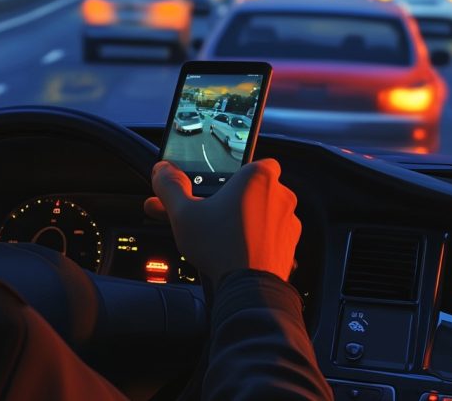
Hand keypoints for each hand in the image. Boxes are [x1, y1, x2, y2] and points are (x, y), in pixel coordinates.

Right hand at [144, 159, 299, 284]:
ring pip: (261, 214)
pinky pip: (269, 236)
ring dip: (243, 221)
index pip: (252, 162)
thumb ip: (170, 186)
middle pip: (253, 191)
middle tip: (207, 215)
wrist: (250, 290)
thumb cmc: (221, 247)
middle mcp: (280, 195)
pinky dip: (254, 240)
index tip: (215, 187)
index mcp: (258, 177)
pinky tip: (232, 252)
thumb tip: (162, 170)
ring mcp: (288, 222)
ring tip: (217, 237)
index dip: (233, 174)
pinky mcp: (290, 245)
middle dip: (230, 202)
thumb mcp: (183, 213)